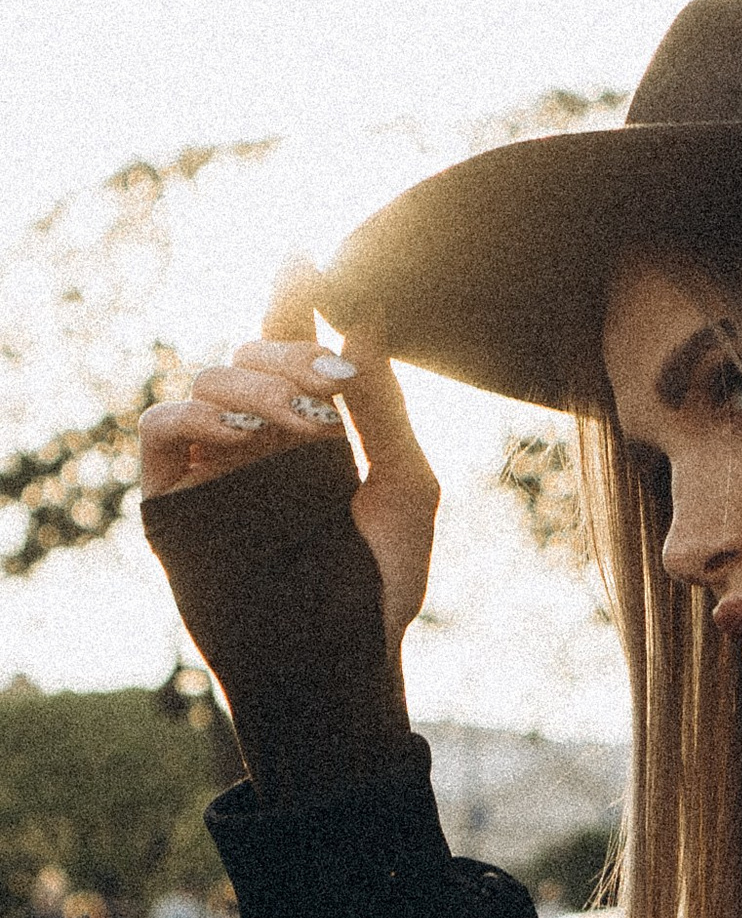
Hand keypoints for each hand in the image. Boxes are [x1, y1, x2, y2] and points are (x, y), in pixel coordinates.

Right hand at [140, 262, 441, 656]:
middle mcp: (255, 439)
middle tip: (336, 380)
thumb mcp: (405, 485)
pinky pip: (161, 425)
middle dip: (291, 350)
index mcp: (309, 430)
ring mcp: (210, 465)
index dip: (291, 300)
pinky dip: (199, 410)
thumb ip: (384, 407)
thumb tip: (363, 321)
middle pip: (249, 351)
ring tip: (307, 422)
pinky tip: (249, 432)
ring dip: (258, 380)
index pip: (290, 350)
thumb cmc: (381, 585)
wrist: (345, 661)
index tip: (305, 256)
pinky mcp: (170, 498)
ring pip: (208, 375)